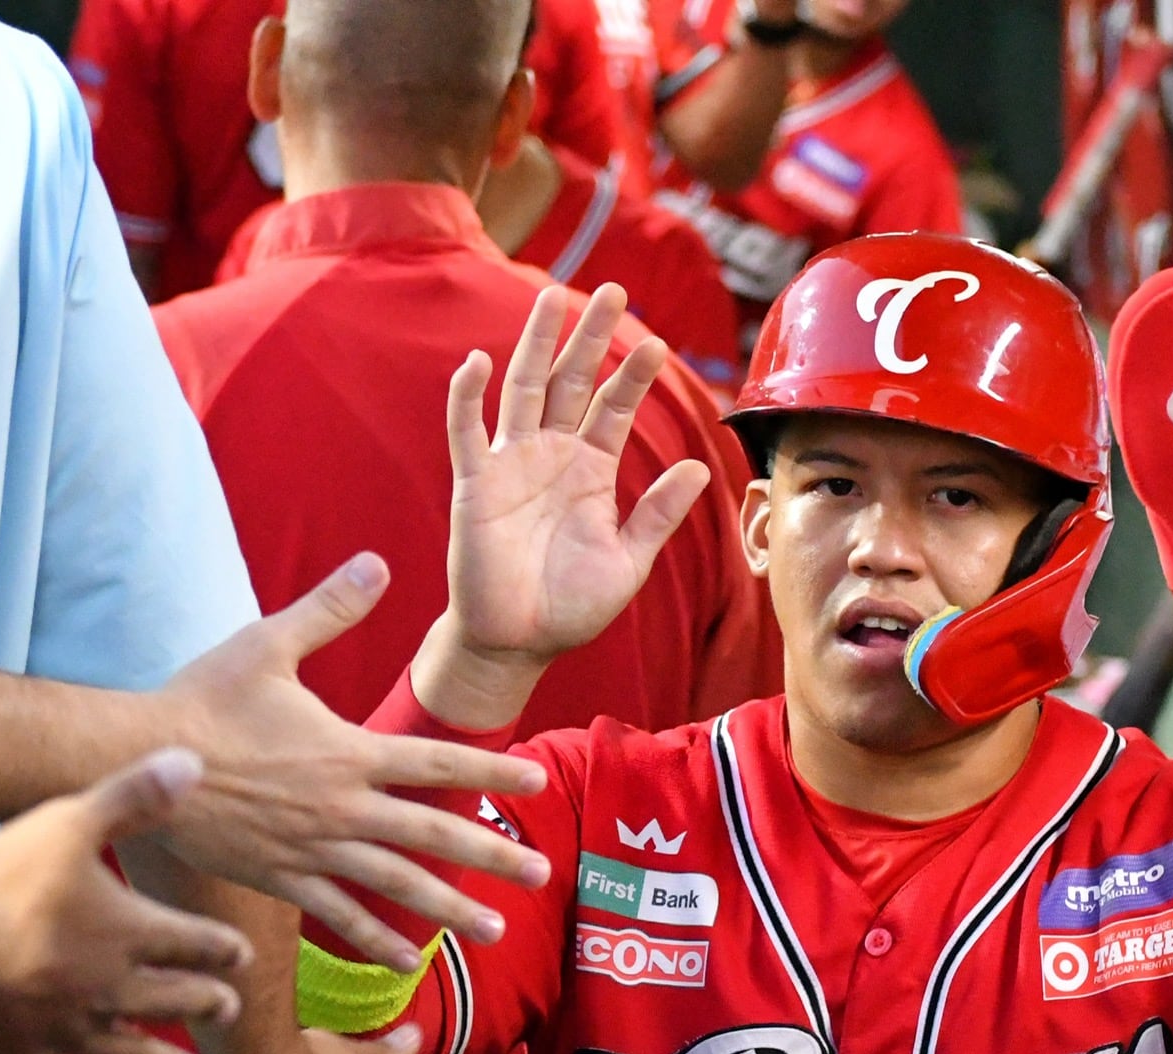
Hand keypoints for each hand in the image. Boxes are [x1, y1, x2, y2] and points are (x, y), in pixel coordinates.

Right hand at [0, 750, 251, 1053]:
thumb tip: (193, 761)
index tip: (240, 957)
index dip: (219, 948)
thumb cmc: (1, 886)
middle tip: (228, 1009)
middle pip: (172, 999)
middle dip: (203, 1003)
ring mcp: (68, 1032)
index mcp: (129, 933)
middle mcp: (110, 988)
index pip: (192, 941)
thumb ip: (131, 797)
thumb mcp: (69, 823)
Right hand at [157, 554, 553, 968]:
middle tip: (544, 872)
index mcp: (348, 750)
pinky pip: (340, 916)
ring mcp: (313, 849)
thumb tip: (377, 562)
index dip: (492, 769)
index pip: (438, 760)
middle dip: (494, 855)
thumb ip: (330, 609)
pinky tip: (410, 964)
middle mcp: (341, 807)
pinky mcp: (281, 879)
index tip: (537, 777)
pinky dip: (376, 941)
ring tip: (495, 930)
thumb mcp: (267, 643)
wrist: (135, 761)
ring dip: (450, 910)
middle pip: (434, 833)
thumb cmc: (200, 699)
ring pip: (397, 885)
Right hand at [419, 284, 711, 729]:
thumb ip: (658, 514)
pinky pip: (467, 431)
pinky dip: (468, 396)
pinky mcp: (475, 484)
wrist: (518, 643)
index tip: (655, 343)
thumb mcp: (629, 560)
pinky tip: (478, 361)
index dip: (632, 375)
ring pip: (524, 390)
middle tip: (611, 291)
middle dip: (590, 337)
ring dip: (537, 345)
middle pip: (572, 382)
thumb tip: (704, 471)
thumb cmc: (571, 608)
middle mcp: (552, 456)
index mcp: (591, 472)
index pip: (614, 408)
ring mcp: (511, 465)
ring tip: (552, 298)